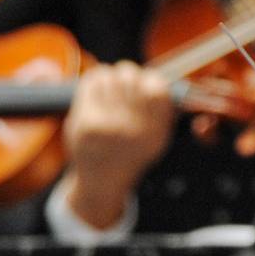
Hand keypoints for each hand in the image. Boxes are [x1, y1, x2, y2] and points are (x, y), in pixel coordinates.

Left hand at [62, 62, 176, 230]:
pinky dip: (93, 82)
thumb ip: (163, 113)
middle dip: (127, 74)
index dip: (150, 79)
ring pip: (109, 76)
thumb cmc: (130, 153)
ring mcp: (109, 128)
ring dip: (108, 77)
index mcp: (155, 134)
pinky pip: (91, 84)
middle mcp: (134, 131)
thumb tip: (167, 81)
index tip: (144, 83)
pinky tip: (94, 91)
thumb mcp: (156, 140)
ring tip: (107, 88)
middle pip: (130, 77)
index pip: (158, 89)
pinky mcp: (87, 125)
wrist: (102, 181)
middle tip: (123, 81)